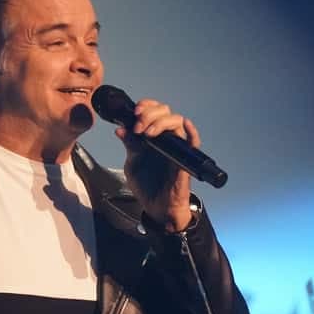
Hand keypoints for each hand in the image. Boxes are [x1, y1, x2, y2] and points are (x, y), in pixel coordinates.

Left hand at [116, 99, 197, 231]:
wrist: (156, 207)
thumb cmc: (147, 186)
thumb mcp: (132, 163)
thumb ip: (130, 146)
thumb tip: (120, 129)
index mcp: (153, 136)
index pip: (153, 111)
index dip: (145, 106)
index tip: (134, 112)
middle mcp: (165, 138)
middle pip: (165, 112)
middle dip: (149, 114)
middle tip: (138, 127)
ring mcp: (176, 148)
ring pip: (177, 122)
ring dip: (161, 122)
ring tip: (148, 133)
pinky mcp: (184, 160)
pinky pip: (193, 142)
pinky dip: (192, 132)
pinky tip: (186, 126)